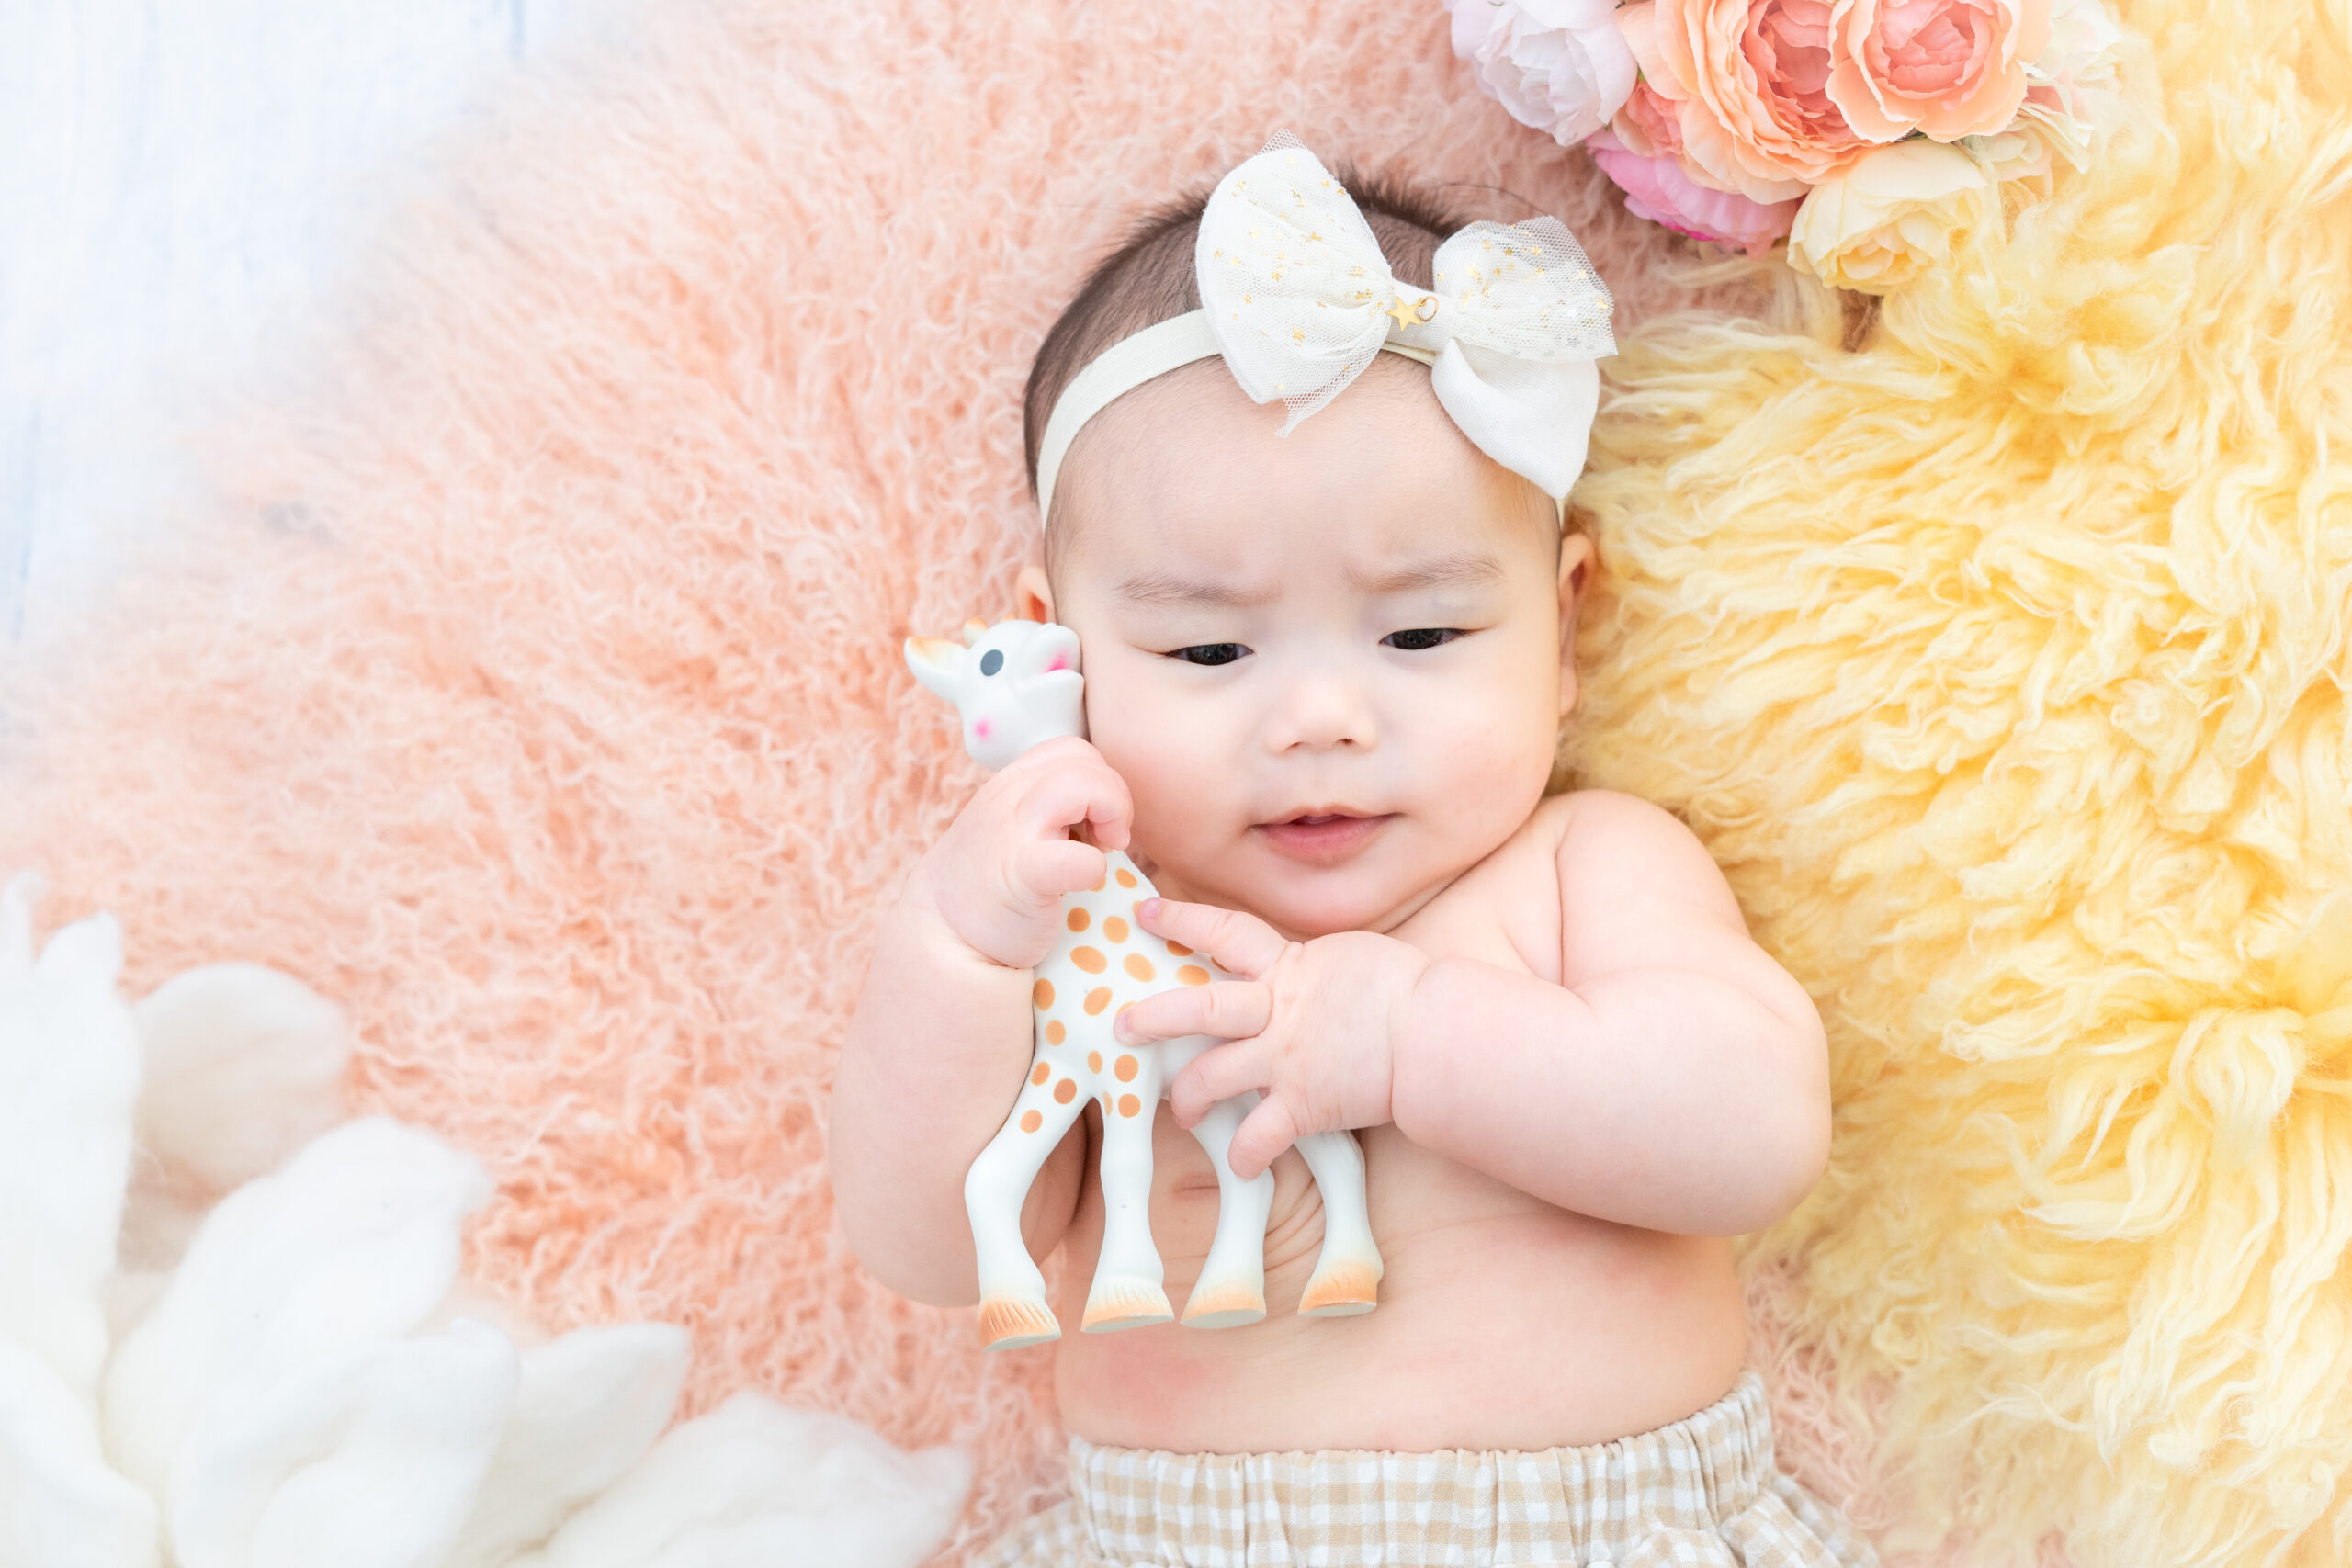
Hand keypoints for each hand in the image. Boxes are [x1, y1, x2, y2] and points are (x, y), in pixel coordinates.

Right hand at [921, 735, 1132, 968]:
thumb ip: (1047, 808)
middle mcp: (1009, 797)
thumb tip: (1103, 813)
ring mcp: (1013, 833)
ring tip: (1101, 851)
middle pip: (1085, 758)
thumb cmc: (990, 884)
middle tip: (1105, 841)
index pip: (1072, 750)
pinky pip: (1076, 857)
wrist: (940, 934)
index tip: (1095, 824)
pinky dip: (1093, 868)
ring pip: (1083, 784)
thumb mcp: (1012, 826)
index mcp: (1011, 784)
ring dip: (1112, 815)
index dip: (1098, 779)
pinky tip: (1084, 883)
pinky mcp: (1021, 875)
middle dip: (1113, 798)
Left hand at [1114, 898, 1429, 1178]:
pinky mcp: (1301, 1105)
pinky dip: (1246, 1154)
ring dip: (1188, 1098)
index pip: (1223, 932)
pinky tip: (1241, 1165)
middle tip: (1121, 1026)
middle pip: (1196, 1009)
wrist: (1435, 1033)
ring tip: (1180, 1111)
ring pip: (1211, 1077)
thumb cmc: (1409, 989)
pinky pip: (1258, 1137)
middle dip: (1152, 1018)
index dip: (1180, 919)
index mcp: (1289, 967)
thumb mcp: (1353, 957)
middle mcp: (1275, 1012)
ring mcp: (1284, 1060)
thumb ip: (1315, 966)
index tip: (1144, 910)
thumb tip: (1305, 967)